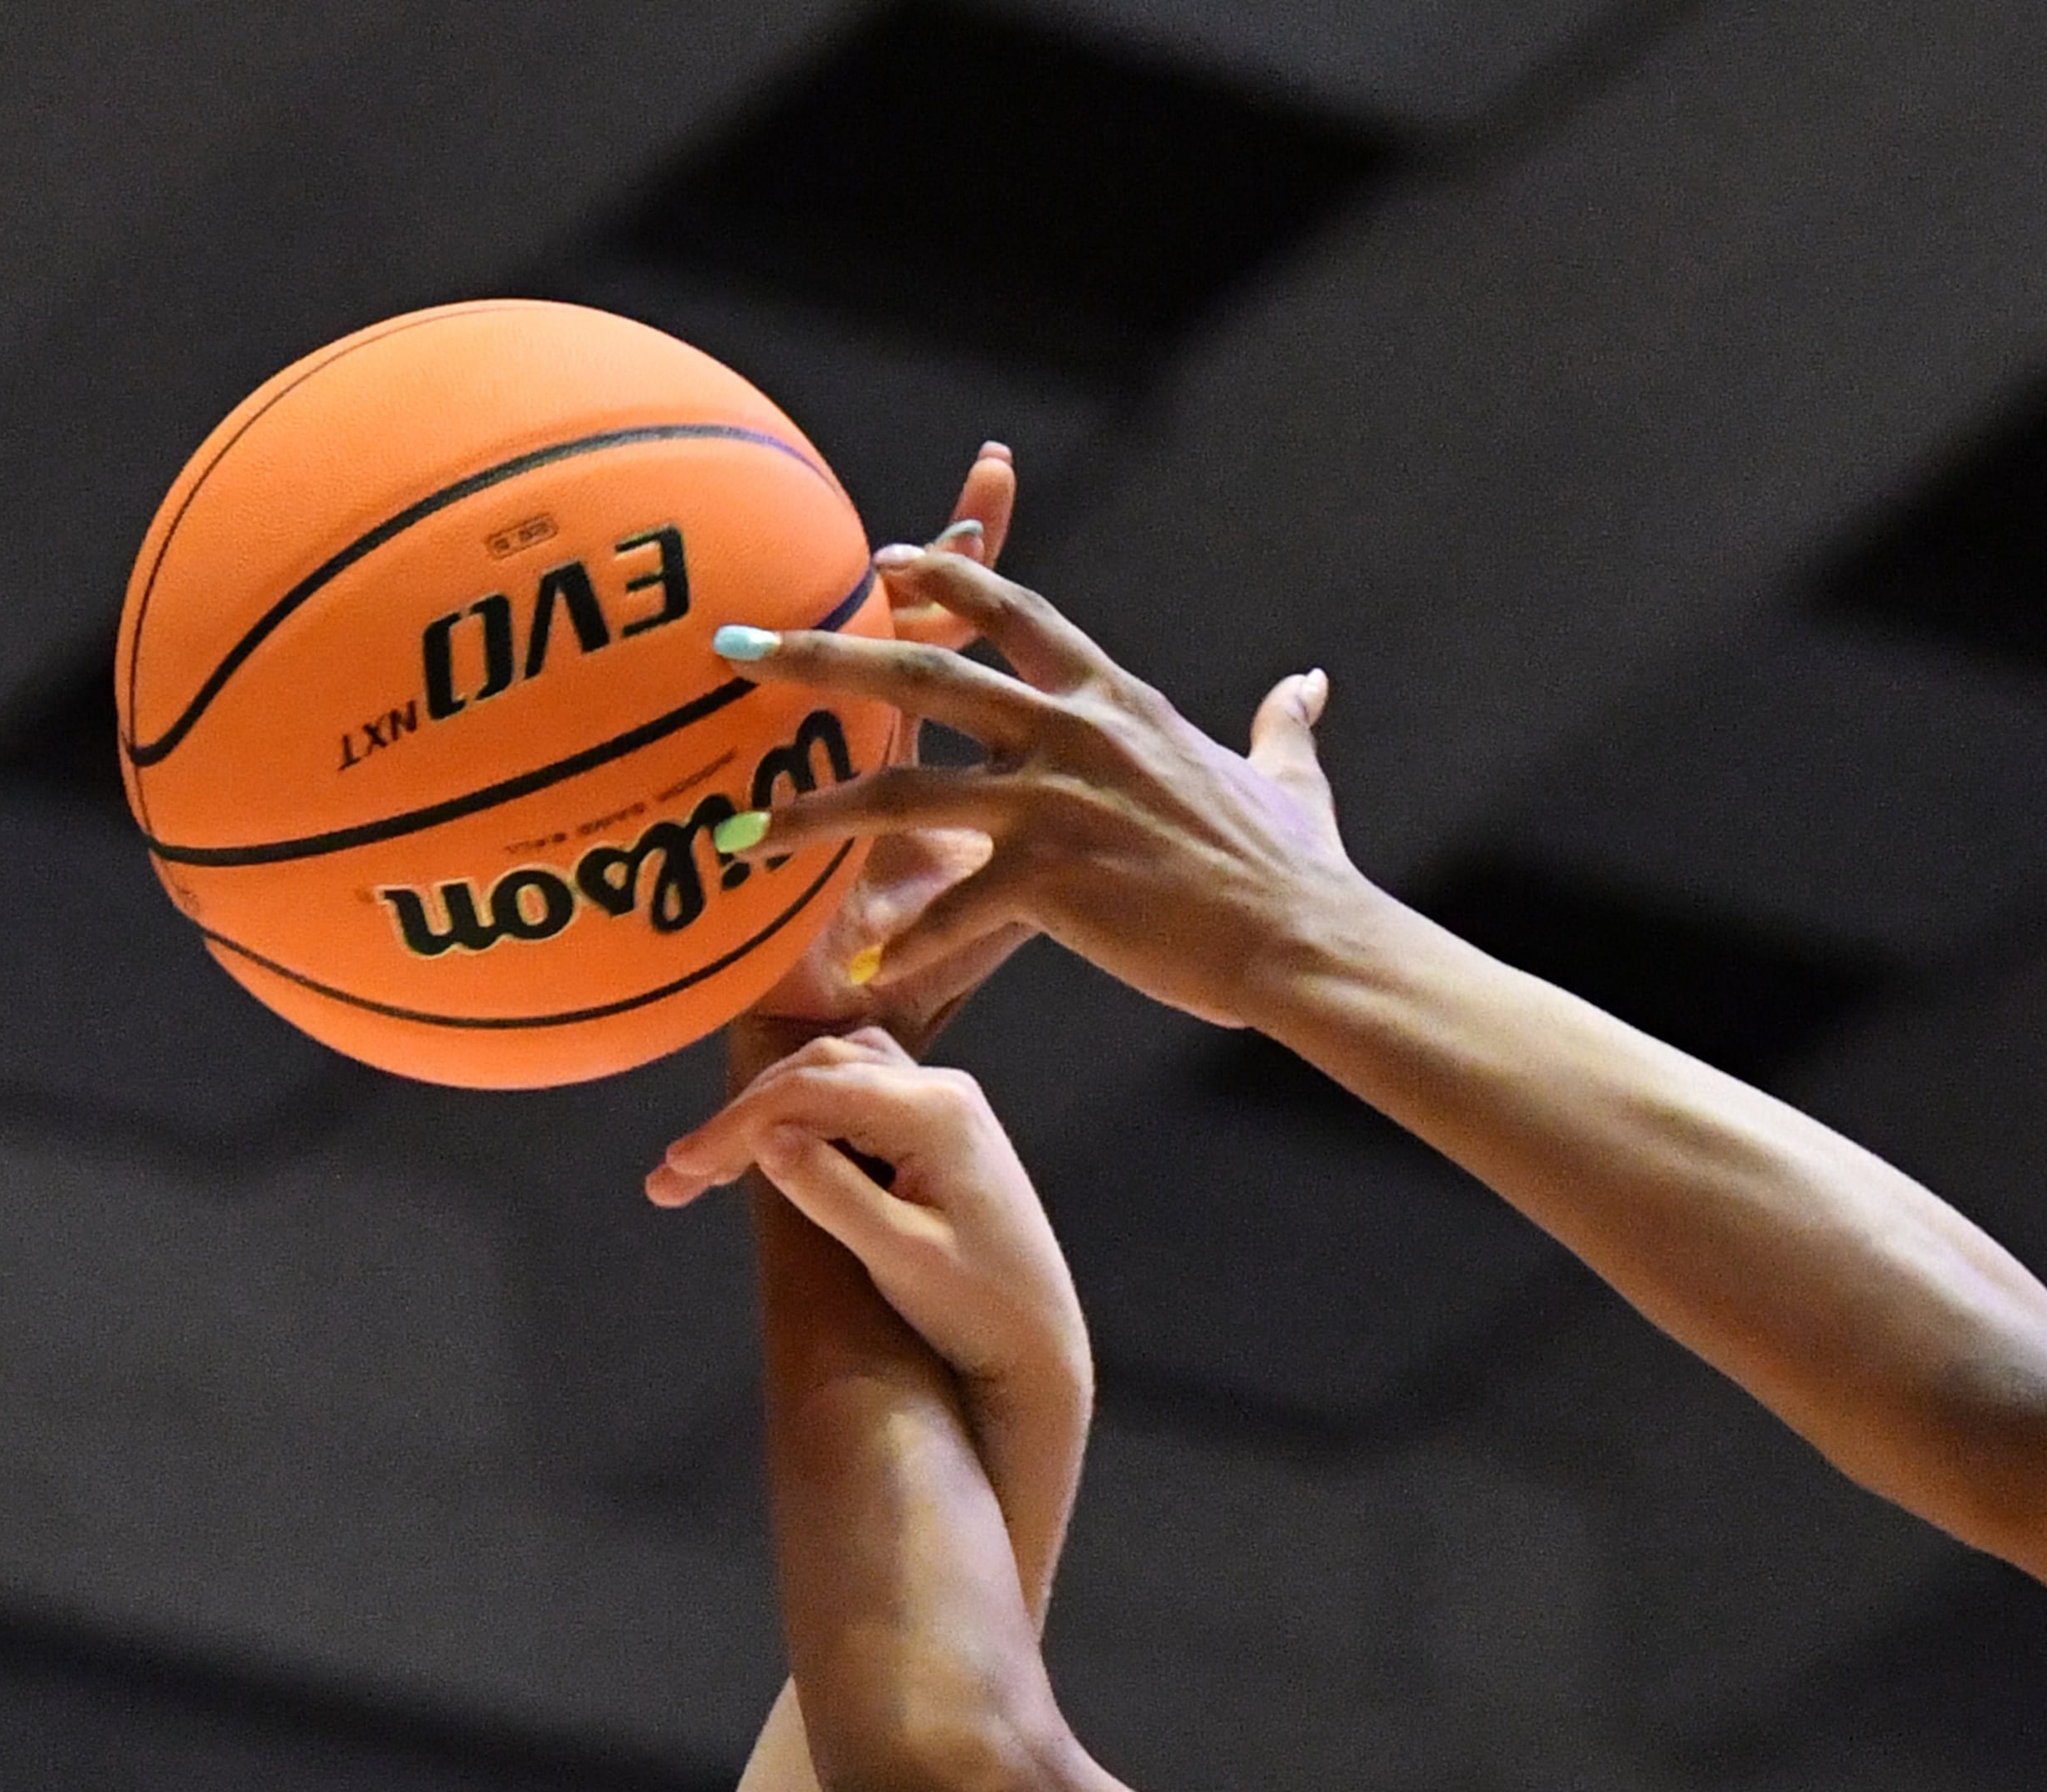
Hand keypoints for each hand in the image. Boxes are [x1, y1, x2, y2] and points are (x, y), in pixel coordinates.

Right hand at [644, 1025, 1090, 1400]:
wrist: (1041, 1344)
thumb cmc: (980, 1311)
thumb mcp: (900, 1257)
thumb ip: (831, 1192)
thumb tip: (764, 1137)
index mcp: (936, 1112)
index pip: (809, 1092)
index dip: (734, 1126)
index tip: (677, 1171)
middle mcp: (943, 1090)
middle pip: (816, 1071)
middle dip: (741, 1119)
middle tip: (676, 1177)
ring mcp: (945, 1106)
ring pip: (832, 1077)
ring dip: (769, 1112)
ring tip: (711, 1170)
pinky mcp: (939, 1131)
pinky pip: (855, 1100)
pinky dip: (803, 1121)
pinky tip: (767, 1158)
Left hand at [706, 547, 1356, 1031]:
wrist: (1305, 938)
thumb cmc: (1298, 873)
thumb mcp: (1288, 781)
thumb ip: (1283, 727)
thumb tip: (1308, 685)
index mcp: (1116, 701)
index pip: (1014, 613)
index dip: (943, 577)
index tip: (879, 562)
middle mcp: (1075, 733)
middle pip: (924, 673)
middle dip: (821, 655)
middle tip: (738, 645)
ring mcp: (1059, 803)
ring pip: (906, 791)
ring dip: (815, 810)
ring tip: (744, 831)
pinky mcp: (1056, 879)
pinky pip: (954, 908)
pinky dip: (908, 945)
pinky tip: (862, 974)